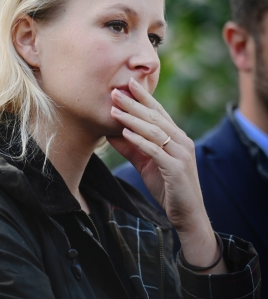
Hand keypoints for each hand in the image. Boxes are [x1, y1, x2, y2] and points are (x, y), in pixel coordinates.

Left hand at [107, 77, 226, 272]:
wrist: (187, 215)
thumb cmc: (167, 187)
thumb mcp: (146, 164)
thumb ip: (131, 147)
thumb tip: (111, 132)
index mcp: (177, 137)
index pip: (158, 112)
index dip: (143, 97)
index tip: (128, 83)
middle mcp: (182, 141)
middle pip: (155, 117)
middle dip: (134, 103)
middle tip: (115, 91)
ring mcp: (181, 154)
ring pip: (155, 131)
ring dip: (133, 119)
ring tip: (114, 111)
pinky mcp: (176, 169)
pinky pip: (156, 150)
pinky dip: (140, 140)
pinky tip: (126, 133)